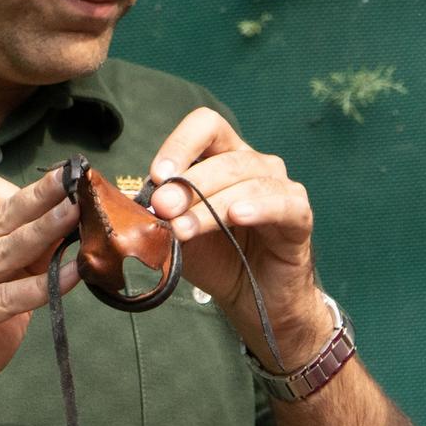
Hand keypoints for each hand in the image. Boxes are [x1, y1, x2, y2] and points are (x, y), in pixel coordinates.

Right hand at [0, 170, 77, 425]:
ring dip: (44, 231)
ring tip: (78, 215)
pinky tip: (72, 275)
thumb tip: (73, 233)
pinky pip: (2, 298)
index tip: (62, 187)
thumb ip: (24, 263)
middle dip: (40, 196)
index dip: (21, 189)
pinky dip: (41, 286)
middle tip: (76, 181)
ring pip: (0, 251)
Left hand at [147, 107, 329, 367]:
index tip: (157, 175)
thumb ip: (156, 212)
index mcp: (223, 157)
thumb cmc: (217, 258)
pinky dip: (260, 205)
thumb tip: (125, 201)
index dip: (181, 144)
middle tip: (163, 209)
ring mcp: (280, 188)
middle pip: (225, 156)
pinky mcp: (299, 216)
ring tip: (185, 228)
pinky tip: (238, 215)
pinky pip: (284, 202)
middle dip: (189, 184)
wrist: (252, 299)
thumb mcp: (176, 232)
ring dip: (211, 203)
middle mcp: (255, 165)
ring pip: (249, 178)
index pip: (206, 127)